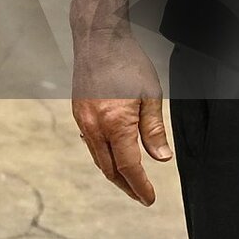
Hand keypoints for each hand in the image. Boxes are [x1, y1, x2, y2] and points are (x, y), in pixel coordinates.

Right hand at [72, 31, 172, 205]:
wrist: (97, 40)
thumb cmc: (127, 63)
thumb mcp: (151, 96)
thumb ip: (154, 130)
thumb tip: (161, 158)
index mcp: (115, 124)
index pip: (130, 167)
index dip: (141, 186)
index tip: (150, 198)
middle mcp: (94, 126)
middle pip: (109, 168)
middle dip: (125, 186)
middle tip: (140, 196)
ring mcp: (82, 120)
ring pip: (97, 157)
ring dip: (113, 172)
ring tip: (128, 181)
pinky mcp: (78, 112)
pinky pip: (90, 142)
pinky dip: (102, 155)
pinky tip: (112, 154)